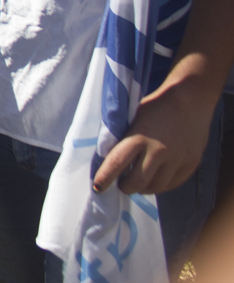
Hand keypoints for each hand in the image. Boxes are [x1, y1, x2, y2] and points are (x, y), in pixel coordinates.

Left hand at [93, 82, 213, 194]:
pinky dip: (161, 185)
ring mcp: (177, 159)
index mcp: (138, 136)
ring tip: (139, 182)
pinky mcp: (191, 164)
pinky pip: (172, 184)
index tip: (98, 188)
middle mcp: (158, 151)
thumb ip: (124, 139)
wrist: (190, 99)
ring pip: (155, 187)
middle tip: (122, 184)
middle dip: (126, 187)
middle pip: (137, 182)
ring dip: (144, 188)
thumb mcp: (133, 119)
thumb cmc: (156, 107)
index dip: (105, 178)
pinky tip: (155, 179)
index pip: (117, 163)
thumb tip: (110, 160)